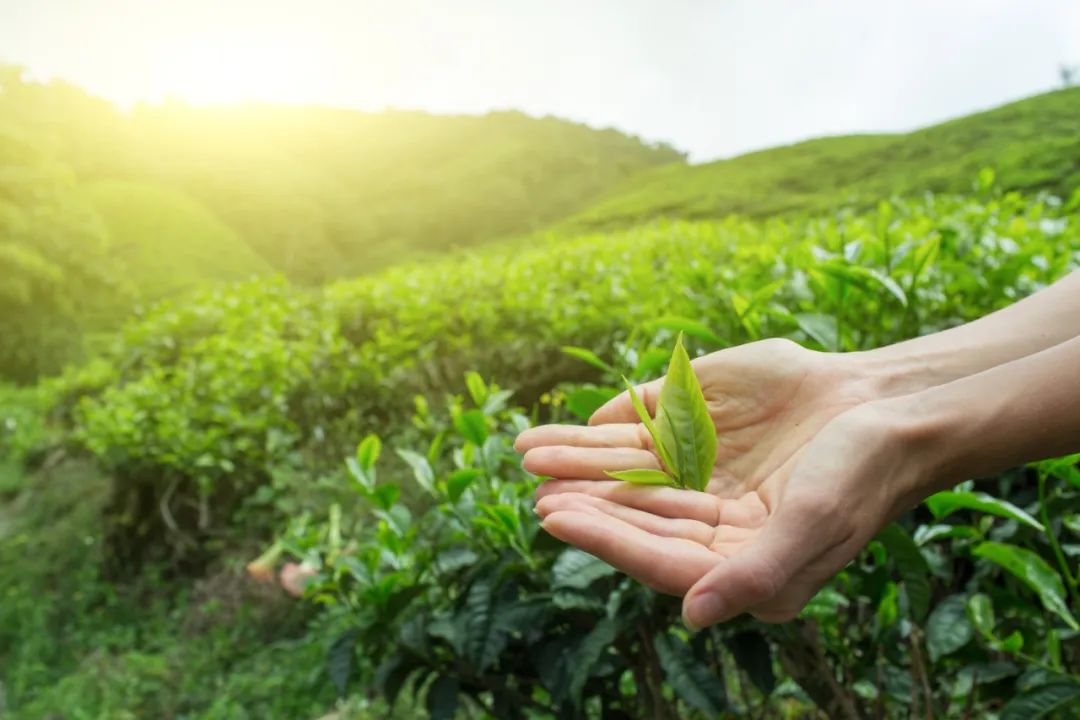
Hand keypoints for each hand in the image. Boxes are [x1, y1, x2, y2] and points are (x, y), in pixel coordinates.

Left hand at [515, 339, 925, 625]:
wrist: (894, 410)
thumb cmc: (861, 474)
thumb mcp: (813, 524)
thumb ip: (755, 574)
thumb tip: (693, 616)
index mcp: (741, 563)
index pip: (660, 557)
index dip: (606, 539)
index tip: (555, 518)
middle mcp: (718, 526)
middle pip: (639, 517)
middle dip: (586, 503)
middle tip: (534, 489)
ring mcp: (712, 479)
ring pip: (637, 475)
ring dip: (585, 466)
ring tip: (530, 455)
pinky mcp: (713, 437)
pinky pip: (654, 436)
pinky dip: (614, 429)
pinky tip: (578, 428)